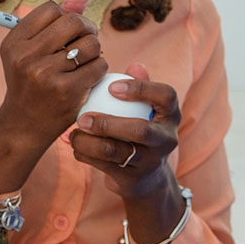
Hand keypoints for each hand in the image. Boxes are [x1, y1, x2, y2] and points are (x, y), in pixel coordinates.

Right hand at [0, 0, 107, 193]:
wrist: (23, 126)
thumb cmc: (31, 83)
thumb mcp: (32, 50)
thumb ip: (58, 19)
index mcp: (14, 42)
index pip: (52, 9)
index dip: (66, 17)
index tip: (66, 33)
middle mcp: (26, 56)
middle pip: (74, 21)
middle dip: (86, 29)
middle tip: (85, 43)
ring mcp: (46, 74)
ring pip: (91, 43)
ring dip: (95, 51)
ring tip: (85, 63)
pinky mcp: (66, 91)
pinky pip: (99, 66)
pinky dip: (99, 70)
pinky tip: (87, 79)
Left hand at [69, 62, 181, 199]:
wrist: (146, 176)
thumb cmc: (140, 127)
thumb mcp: (145, 108)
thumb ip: (141, 85)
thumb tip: (135, 64)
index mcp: (171, 114)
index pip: (166, 96)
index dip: (140, 89)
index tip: (112, 86)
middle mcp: (166, 139)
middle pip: (141, 131)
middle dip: (107, 124)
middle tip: (82, 117)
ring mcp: (150, 161)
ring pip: (116, 152)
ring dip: (88, 141)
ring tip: (73, 130)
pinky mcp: (132, 179)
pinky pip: (103, 165)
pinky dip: (84, 154)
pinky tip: (73, 143)